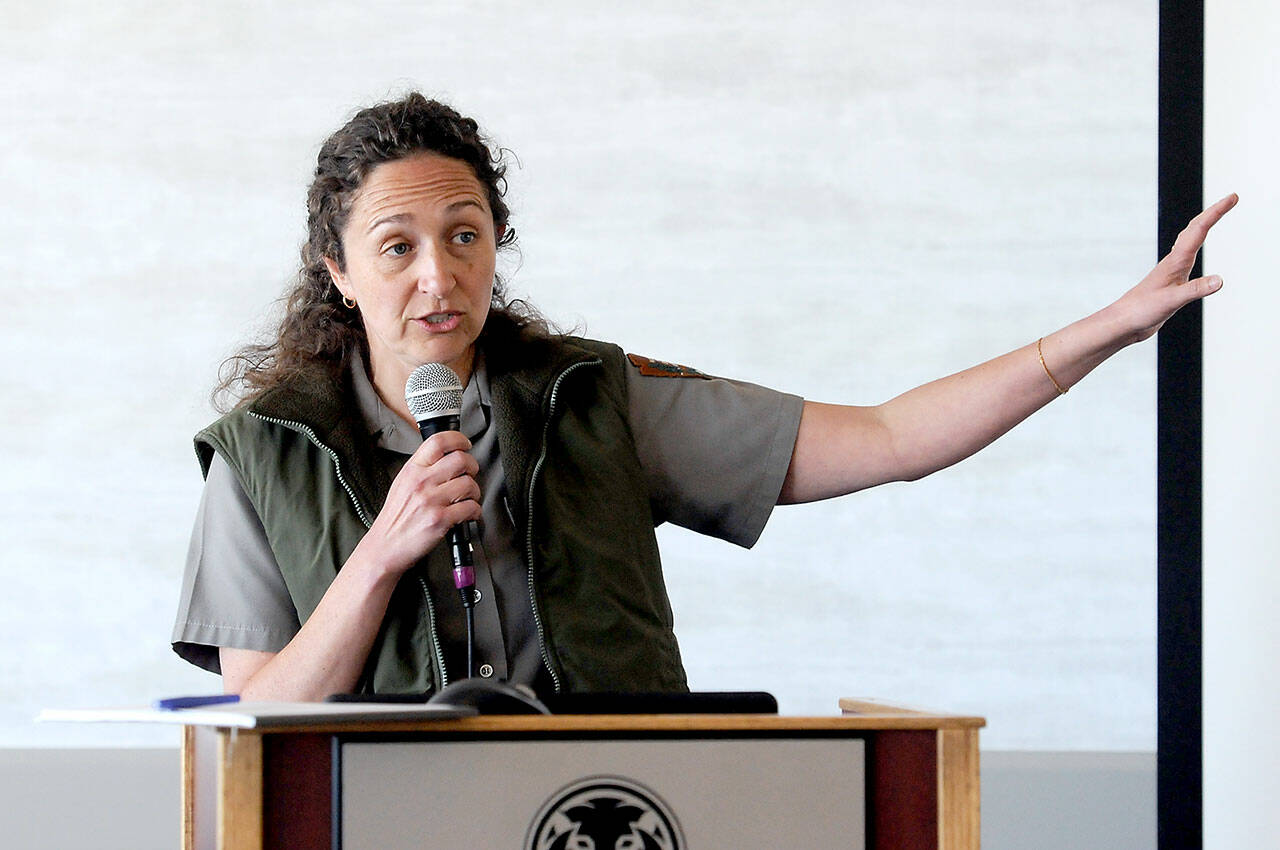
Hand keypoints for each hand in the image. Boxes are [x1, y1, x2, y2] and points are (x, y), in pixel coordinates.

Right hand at [355, 430, 481, 575]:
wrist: (385, 547)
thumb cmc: (395, 518)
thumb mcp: (402, 484)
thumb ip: (422, 469)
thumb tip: (447, 457)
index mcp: (412, 470)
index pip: (438, 441)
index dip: (458, 439)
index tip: (465, 444)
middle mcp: (421, 482)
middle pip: (460, 460)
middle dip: (472, 466)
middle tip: (470, 474)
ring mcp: (431, 501)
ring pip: (469, 484)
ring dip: (475, 492)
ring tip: (468, 498)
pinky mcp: (440, 520)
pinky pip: (470, 508)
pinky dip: (474, 511)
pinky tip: (468, 513)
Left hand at [1114, 193, 1237, 341]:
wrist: (1123, 323)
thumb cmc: (1141, 310)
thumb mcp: (1172, 301)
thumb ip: (1195, 290)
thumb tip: (1220, 280)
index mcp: (1176, 261)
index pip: (1200, 230)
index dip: (1217, 212)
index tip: (1233, 197)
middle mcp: (1174, 262)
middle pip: (1195, 229)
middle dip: (1214, 213)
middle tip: (1231, 199)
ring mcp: (1171, 271)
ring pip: (1188, 241)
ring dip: (1202, 225)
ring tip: (1213, 215)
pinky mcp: (1170, 282)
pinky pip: (1185, 256)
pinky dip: (1193, 246)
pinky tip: (1191, 252)